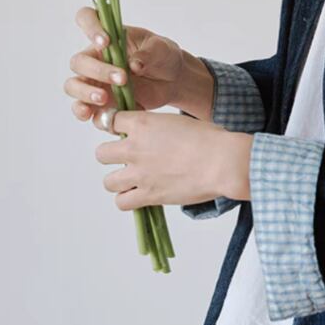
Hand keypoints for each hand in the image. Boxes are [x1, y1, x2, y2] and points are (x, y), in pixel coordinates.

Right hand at [64, 6, 187, 123]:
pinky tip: (95, 115)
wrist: (172, 80)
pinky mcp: (100, 102)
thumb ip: (149, 53)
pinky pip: (83, 109)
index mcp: (107, 36)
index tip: (105, 41)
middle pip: (78, 62)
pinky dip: (85, 113)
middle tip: (123, 78)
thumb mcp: (162, 49)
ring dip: (85, 93)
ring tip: (105, 98)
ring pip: (73, 86)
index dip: (89, 27)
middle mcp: (95, 58)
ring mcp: (95, 81)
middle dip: (98, 71)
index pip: (86, 19)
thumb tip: (135, 64)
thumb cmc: (163, 56)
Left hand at [95, 111, 252, 210]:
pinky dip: (128, 201)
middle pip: (101, 153)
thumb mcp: (181, 122)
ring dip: (119, 181)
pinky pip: (122, 203)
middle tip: (130, 160)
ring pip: (108, 182)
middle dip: (113, 157)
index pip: (111, 121)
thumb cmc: (212, 140)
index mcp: (143, 124)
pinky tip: (141, 196)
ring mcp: (140, 173)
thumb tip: (160, 137)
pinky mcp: (149, 195)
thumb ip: (161, 129)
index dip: (118, 128)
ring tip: (135, 182)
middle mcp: (135, 148)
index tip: (127, 134)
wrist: (223, 162)